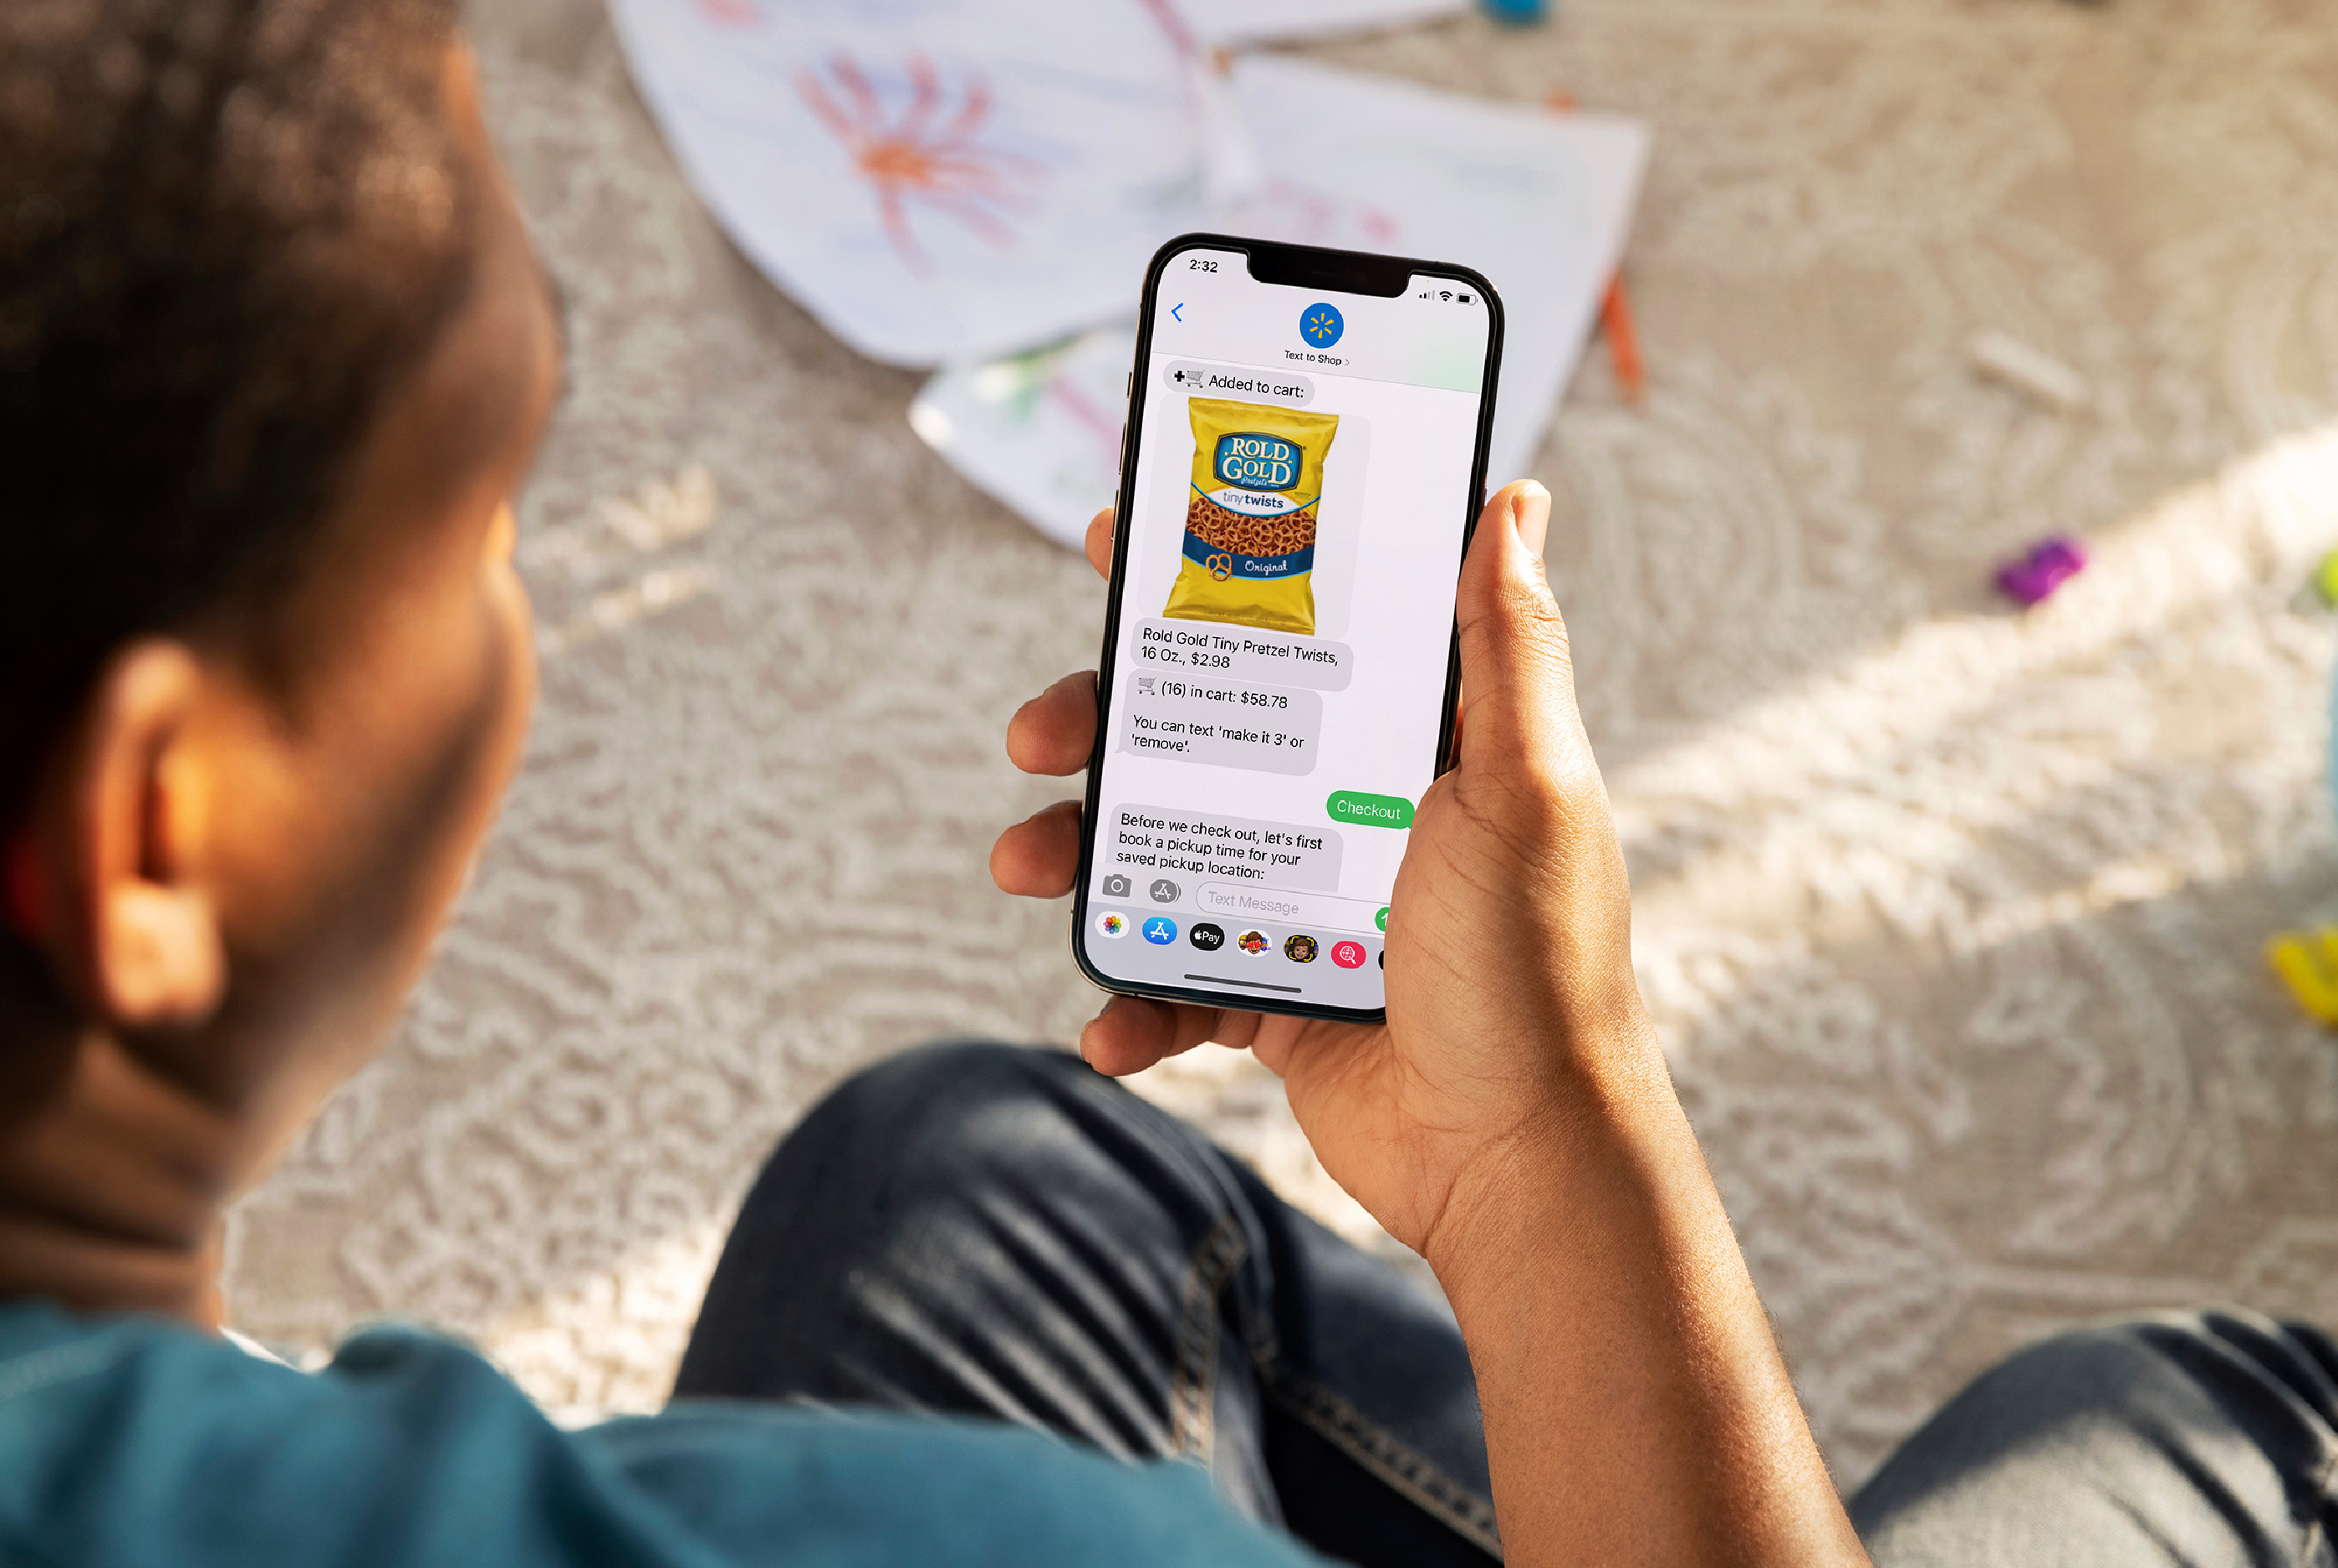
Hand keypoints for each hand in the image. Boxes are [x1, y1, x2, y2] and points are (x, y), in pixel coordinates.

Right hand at [991, 482, 1656, 1274]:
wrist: (1520, 1161)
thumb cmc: (1539, 968)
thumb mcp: (1528, 788)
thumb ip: (1507, 648)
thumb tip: (1514, 500)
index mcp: (1419, 746)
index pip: (1304, 630)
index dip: (1210, 581)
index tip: (1119, 542)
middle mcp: (1357, 811)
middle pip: (1202, 735)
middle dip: (1102, 723)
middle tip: (1039, 729)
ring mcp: (1308, 904)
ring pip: (1163, 850)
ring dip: (1082, 854)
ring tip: (1026, 863)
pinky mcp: (1274, 997)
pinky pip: (1174, 980)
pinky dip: (1129, 999)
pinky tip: (1106, 1021)